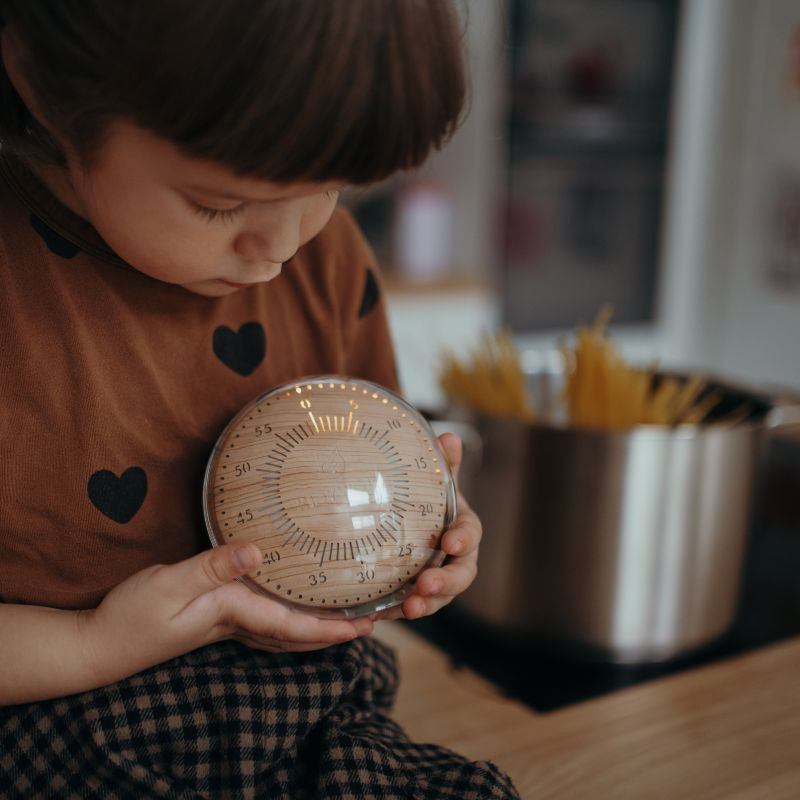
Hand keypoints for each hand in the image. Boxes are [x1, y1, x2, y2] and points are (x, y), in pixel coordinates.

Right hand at [81, 544, 372, 684]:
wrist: (100, 644)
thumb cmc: (132, 616)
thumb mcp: (170, 584)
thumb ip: (213, 567)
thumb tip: (257, 551)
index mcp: (232, 614)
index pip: (290, 627)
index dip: (328, 627)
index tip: (363, 626)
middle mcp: (236, 624)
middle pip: (295, 635)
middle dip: (333, 632)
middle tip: (370, 624)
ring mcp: (226, 625)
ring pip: (283, 632)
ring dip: (316, 629)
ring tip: (345, 619)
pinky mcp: (215, 618)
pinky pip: (265, 622)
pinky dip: (288, 621)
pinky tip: (293, 608)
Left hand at [371, 432, 480, 621]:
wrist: (409, 522)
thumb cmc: (428, 500)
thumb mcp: (435, 480)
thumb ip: (443, 462)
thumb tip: (448, 437)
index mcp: (463, 529)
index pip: (470, 534)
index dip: (463, 540)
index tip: (451, 542)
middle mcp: (455, 560)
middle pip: (460, 576)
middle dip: (446, 583)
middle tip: (426, 585)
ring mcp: (437, 581)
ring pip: (438, 598)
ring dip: (425, 605)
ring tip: (408, 608)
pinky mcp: (415, 595)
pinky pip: (409, 607)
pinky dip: (396, 612)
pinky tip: (379, 614)